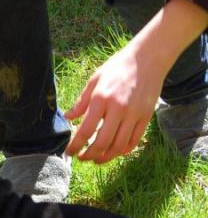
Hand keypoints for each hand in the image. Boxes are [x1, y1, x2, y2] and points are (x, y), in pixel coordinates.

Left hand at [65, 42, 164, 162]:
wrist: (148, 58)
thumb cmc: (117, 68)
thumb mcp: (94, 80)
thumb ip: (81, 102)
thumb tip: (68, 118)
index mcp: (101, 99)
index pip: (85, 130)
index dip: (75, 145)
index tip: (69, 152)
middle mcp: (118, 109)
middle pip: (102, 142)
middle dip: (89, 155)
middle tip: (82, 158)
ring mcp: (134, 115)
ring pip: (119, 145)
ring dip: (105, 157)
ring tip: (96, 159)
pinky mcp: (146, 117)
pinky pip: (134, 140)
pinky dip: (122, 150)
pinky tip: (113, 152)